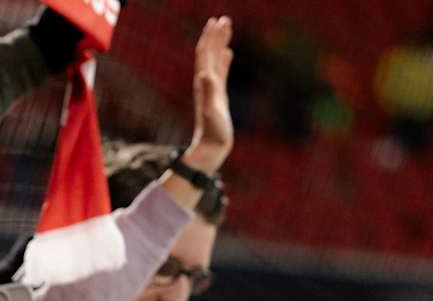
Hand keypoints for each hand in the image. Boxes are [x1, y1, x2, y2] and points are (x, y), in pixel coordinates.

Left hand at [181, 17, 234, 173]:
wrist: (209, 149)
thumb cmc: (213, 134)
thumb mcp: (212, 112)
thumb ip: (209, 93)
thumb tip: (205, 74)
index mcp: (204, 83)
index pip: (205, 55)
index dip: (211, 38)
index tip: (218, 21)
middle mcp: (205, 83)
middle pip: (208, 53)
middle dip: (215, 35)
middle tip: (224, 19)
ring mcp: (211, 89)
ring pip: (214, 60)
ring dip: (219, 43)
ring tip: (226, 29)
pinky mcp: (218, 96)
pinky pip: (221, 72)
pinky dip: (223, 60)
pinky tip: (228, 53)